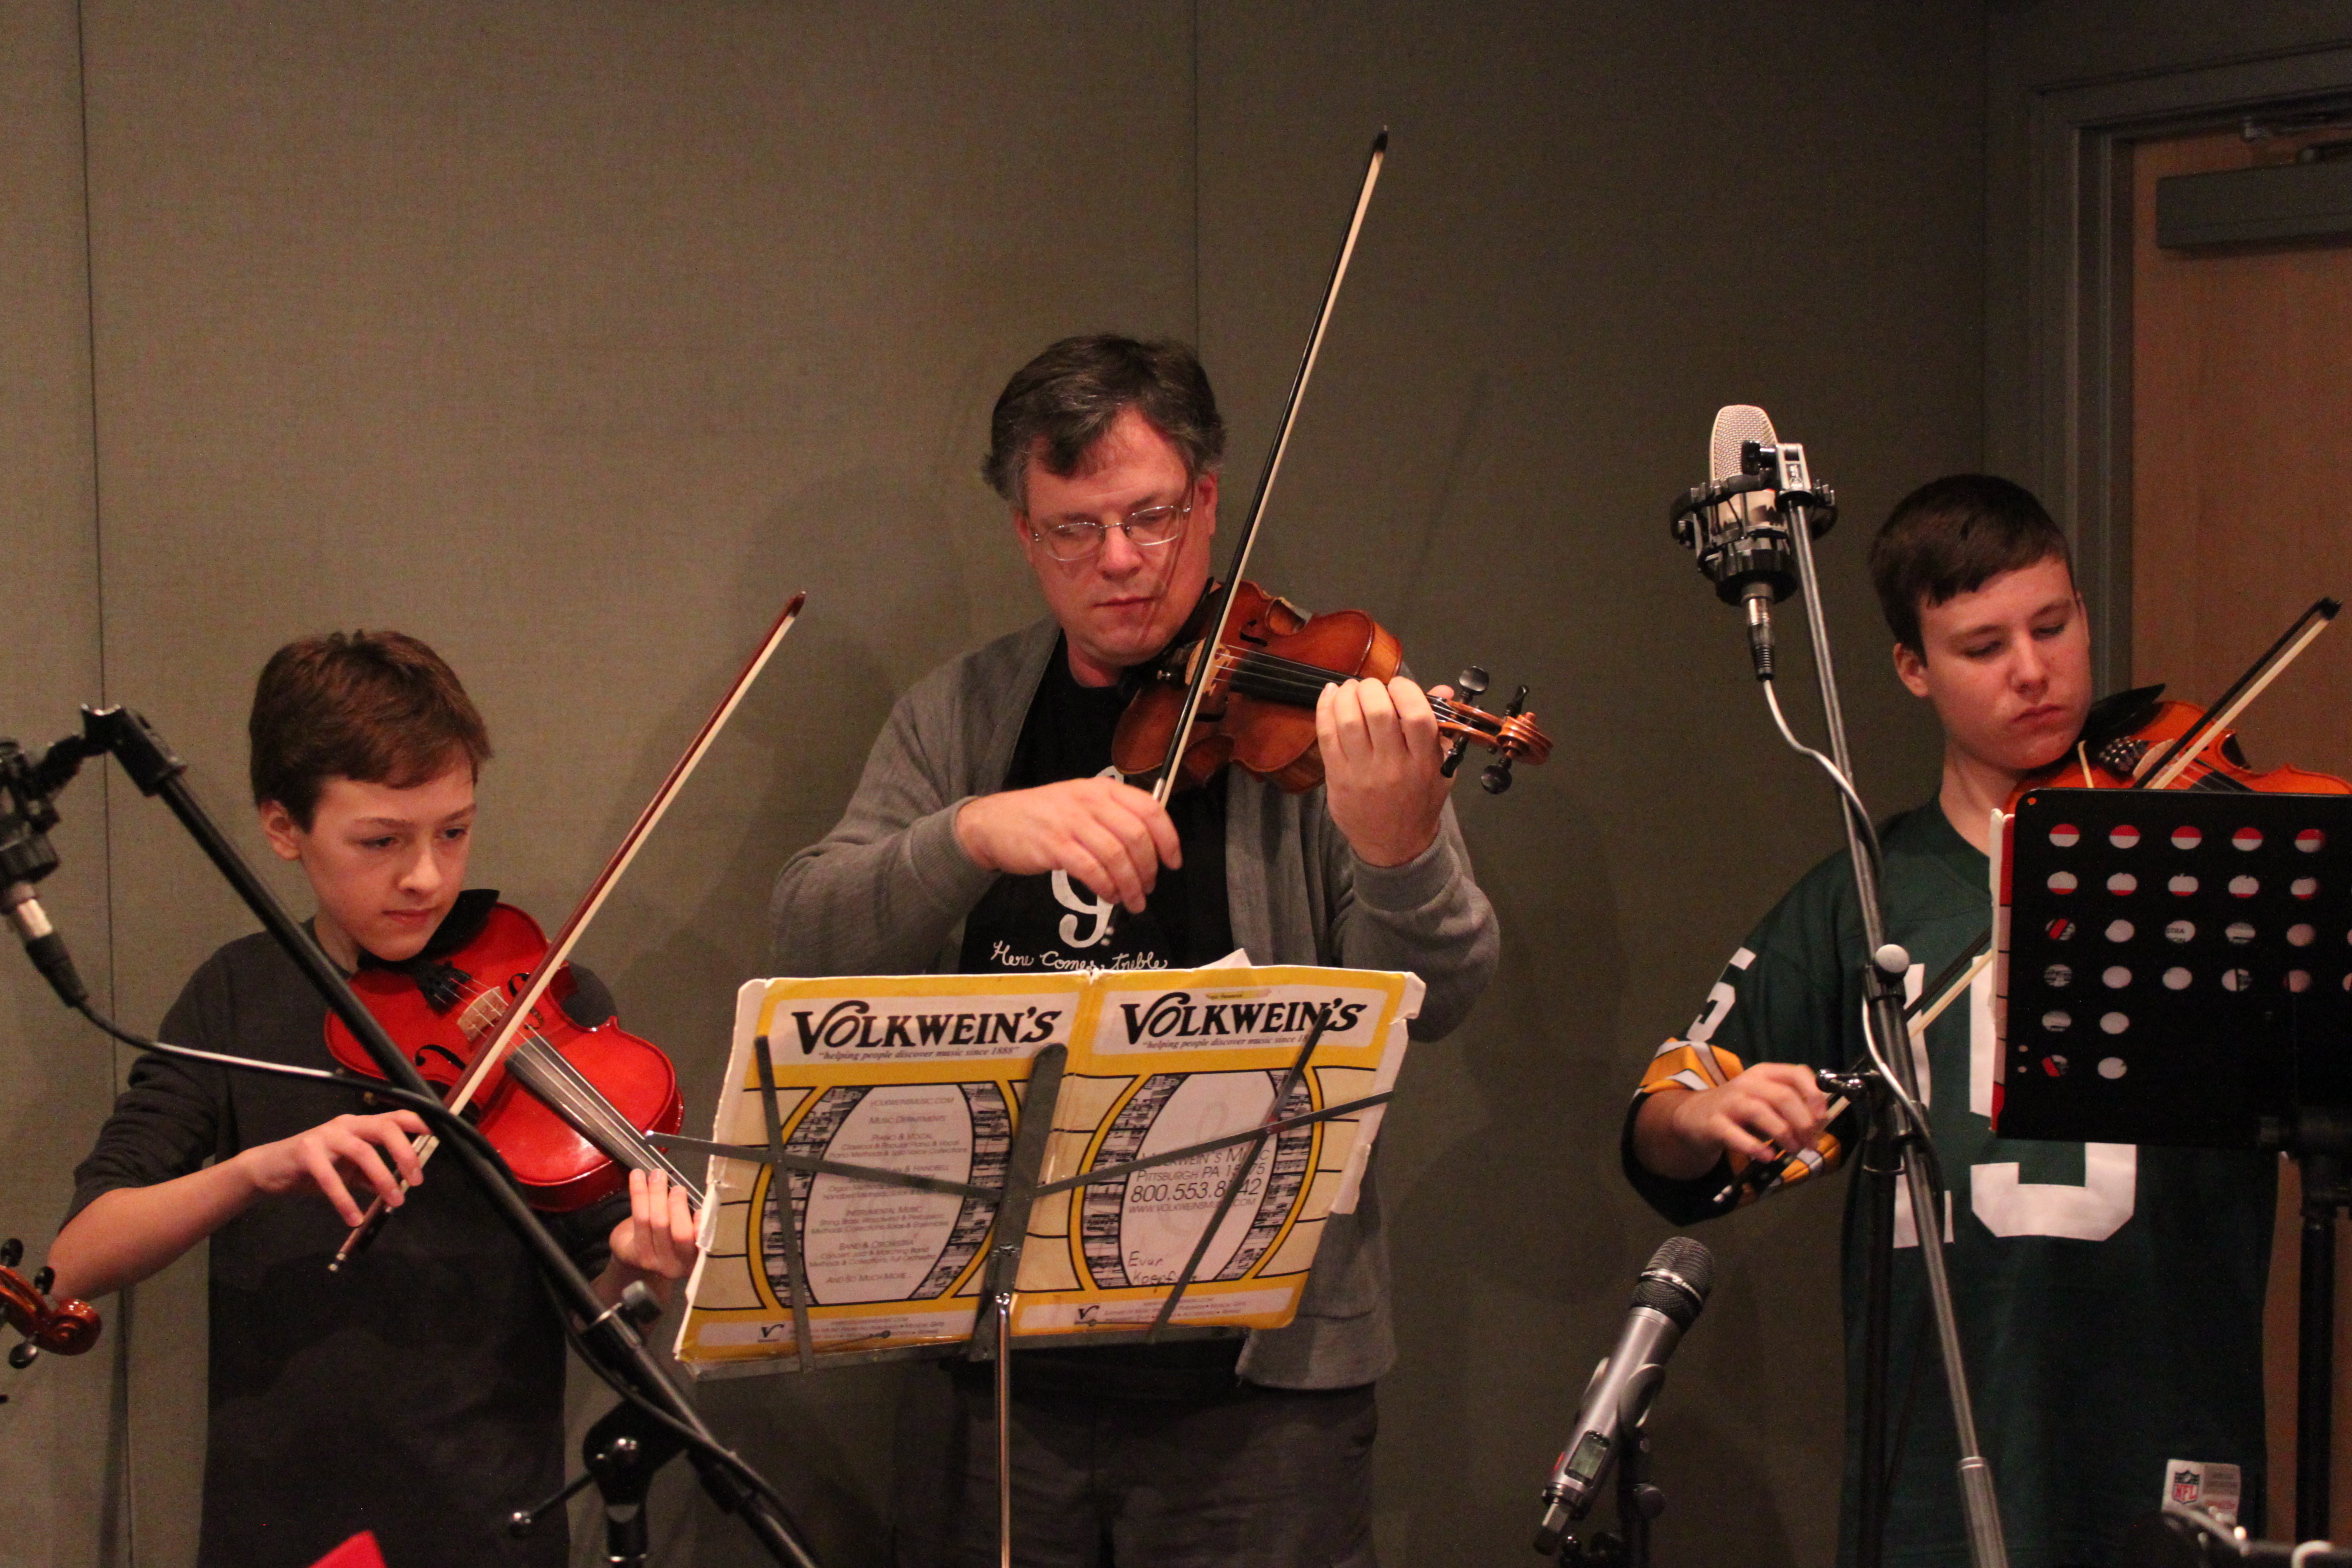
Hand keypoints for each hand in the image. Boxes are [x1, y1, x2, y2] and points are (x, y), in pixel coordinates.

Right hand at [239, 1110, 428, 1227]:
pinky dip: (345, 1200)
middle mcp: (346, 1124)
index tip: (439, 1135)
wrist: (270, 1169)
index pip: (394, 1117)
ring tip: (394, 1201)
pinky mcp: (306, 1152)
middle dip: (405, 1153)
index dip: (418, 1122)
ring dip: (382, 1178)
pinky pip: (330, 1177)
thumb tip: (399, 1188)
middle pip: (384, 1128)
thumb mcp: (348, 1171)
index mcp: (360, 1125)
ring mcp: (325, 1136)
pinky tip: (354, 1217)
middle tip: (417, 1181)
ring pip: (362, 1151)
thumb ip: (371, 1176)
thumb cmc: (314, 1166)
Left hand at [601, 1169, 699, 1307]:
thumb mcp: (687, 1235)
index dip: (700, 1228)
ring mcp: (652, 1261)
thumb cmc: (669, 1239)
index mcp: (694, 1261)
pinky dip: (638, 1195)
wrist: (635, 1257)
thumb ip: (693, 1223)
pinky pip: (637, 1219)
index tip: (699, 1211)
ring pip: (655, 1222)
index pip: (699, 1245)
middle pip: (677, 1232)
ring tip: (656, 1174)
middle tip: (678, 1187)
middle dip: (677, 1205)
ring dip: (655, 1193)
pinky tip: (638, 1178)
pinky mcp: (634, 1252)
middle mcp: (675, 1266)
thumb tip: (696, 1202)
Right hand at [954, 776, 1181, 912]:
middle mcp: (1090, 801)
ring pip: (1116, 856)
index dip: (1169, 839)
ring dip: (1130, 884)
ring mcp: (1071, 822)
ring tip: (1132, 900)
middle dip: (1149, 869)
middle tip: (1149, 888)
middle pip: (1136, 836)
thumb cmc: (1043, 816)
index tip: (1173, 863)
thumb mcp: (1080, 802)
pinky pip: (1091, 870)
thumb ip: (1113, 817)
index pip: (1150, 809)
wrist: (993, 823)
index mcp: (1103, 789)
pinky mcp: (1054, 845)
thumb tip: (1151, 846)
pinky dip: (1106, 887)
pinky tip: (1108, 897)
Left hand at [1316, 677, 1456, 866]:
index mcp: (1424, 763)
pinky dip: (1325, 708)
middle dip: (1372, 688)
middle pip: (1378, 712)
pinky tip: (1331, 694)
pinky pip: (1326, 735)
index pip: (1417, 716)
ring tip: (1352, 689)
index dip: (1406, 689)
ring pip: (1348, 720)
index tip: (1399, 685)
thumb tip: (1442, 689)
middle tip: (1371, 687)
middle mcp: (1393, 766)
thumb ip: (1441, 729)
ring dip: (1347, 694)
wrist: (1394, 846)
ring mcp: (1362, 773)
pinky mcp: (1337, 777)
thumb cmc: (1420, 802)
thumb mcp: (1442, 769)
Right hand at [1643, 1063, 1830, 1175]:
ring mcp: (1729, 1102)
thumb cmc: (1740, 1109)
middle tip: (1810, 1142)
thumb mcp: (1766, 1099)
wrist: (1695, 1116)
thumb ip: (1793, 1105)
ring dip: (1784, 1134)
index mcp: (1765, 1073)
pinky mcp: (1714, 1123)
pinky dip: (1755, 1147)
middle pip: (1782, 1096)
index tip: (1822, 1118)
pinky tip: (1768, 1156)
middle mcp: (1748, 1083)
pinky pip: (1736, 1135)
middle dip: (1802, 1121)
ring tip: (1793, 1150)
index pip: (1796, 1073)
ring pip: (1762, 1112)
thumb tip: (1821, 1123)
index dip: (1814, 1095)